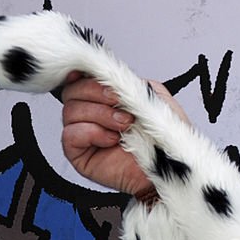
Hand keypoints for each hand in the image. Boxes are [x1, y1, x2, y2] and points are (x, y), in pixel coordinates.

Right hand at [61, 73, 190, 198]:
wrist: (169, 166)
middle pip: (73, 92)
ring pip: (71, 111)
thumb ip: (132, 84)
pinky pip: (70, 134)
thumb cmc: (164, 135)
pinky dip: (93, 133)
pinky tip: (112, 139)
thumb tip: (111, 78)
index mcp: (107, 98)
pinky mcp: (79, 153)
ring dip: (102, 114)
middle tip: (122, 103)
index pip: (82, 79)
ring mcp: (84, 133)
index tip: (94, 73)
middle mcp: (92, 113)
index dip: (82, 74)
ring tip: (125, 125)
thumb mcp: (154, 98)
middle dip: (98, 92)